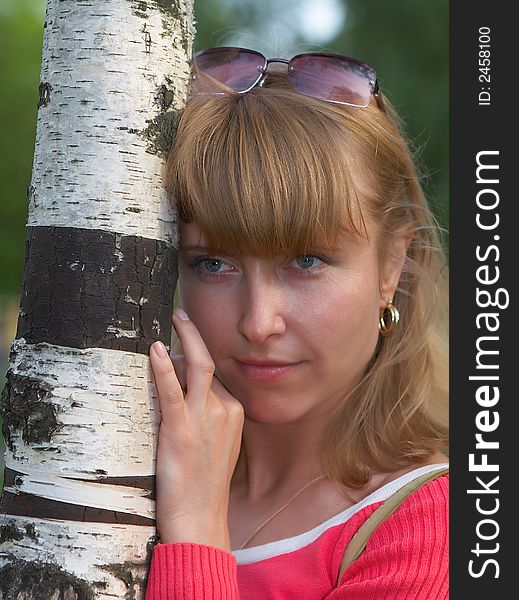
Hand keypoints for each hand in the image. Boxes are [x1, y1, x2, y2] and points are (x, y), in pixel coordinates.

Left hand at [150, 308, 243, 551]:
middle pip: (207, 365)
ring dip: (184, 340)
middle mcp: (225, 409)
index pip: (215, 373)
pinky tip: (157, 349)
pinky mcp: (181, 430)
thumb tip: (190, 389)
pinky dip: (165, 367)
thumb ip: (210, 414)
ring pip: (196, 368)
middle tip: (181, 314)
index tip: (183, 342)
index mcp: (235, 411)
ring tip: (173, 319)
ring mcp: (205, 418)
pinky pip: (173, 391)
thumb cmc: (205, 484)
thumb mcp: (218, 443)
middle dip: (194, 336)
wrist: (201, 518)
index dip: (196, 356)